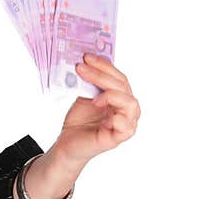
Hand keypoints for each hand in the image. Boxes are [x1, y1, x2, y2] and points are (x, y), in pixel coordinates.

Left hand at [53, 53, 140, 168]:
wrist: (67, 142)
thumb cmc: (79, 119)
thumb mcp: (85, 95)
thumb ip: (91, 82)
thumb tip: (86, 60)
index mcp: (121, 98)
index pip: (119, 77)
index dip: (105, 66)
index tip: (87, 57)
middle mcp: (127, 110)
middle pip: (123, 87)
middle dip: (101, 75)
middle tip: (81, 68)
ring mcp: (125, 124)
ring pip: (131, 104)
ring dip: (111, 94)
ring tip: (93, 96)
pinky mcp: (117, 138)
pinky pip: (127, 127)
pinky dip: (118, 118)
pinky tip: (101, 108)